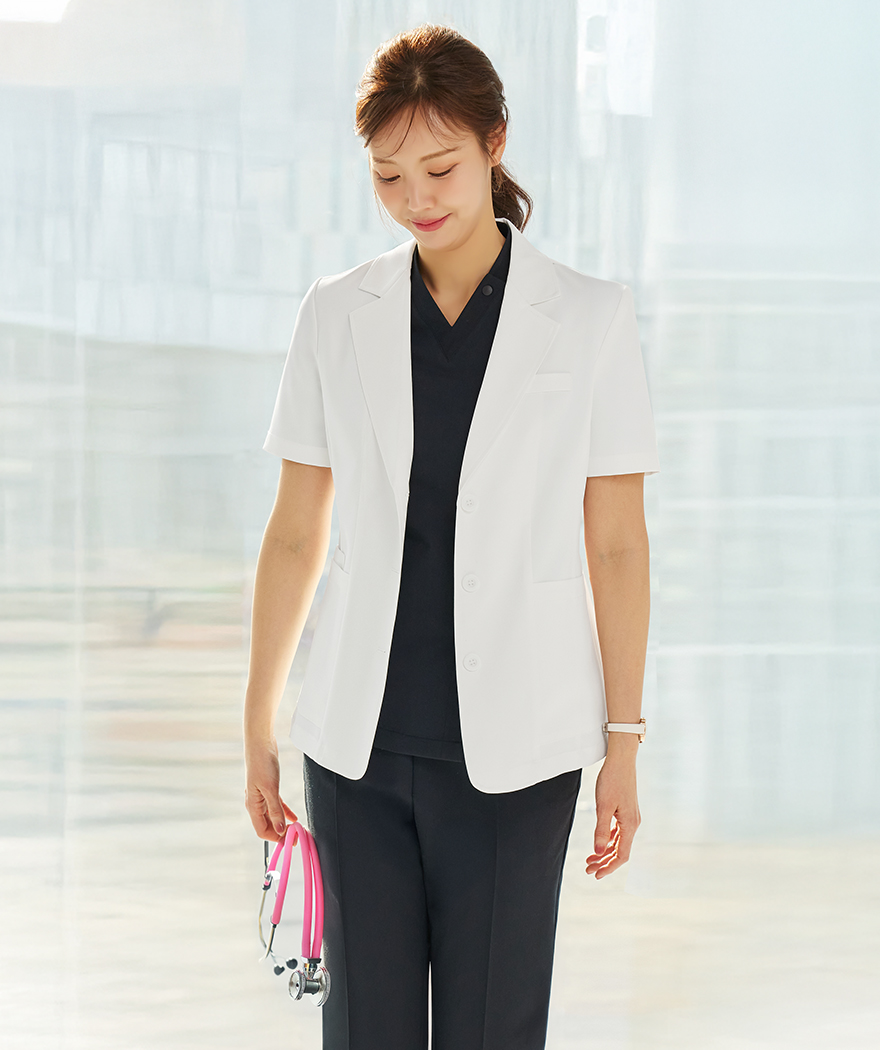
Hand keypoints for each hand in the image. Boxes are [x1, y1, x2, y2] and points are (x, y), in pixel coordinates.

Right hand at [244, 735, 297, 841]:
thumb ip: (275, 810)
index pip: (262, 830)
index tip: (290, 841)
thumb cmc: (262, 764)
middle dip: (280, 833)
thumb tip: (280, 830)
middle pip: (267, 825)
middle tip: (296, 837)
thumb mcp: (271, 789)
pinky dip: (284, 812)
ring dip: (283, 823)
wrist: (260, 744)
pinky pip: (276, 805)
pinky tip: (293, 817)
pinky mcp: (268, 788)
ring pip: (272, 816)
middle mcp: (255, 803)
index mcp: (252, 805)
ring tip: (296, 830)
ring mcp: (261, 796)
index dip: (275, 838)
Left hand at [585, 754, 639, 879]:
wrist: (621, 760)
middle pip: (620, 850)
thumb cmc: (612, 780)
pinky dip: (608, 840)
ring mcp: (630, 817)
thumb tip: (598, 851)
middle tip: (588, 869)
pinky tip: (600, 843)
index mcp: (630, 825)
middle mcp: (633, 823)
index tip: (596, 875)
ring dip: (605, 851)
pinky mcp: (626, 810)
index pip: (622, 855)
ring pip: (618, 841)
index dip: (609, 867)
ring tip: (590, 859)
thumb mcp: (603, 806)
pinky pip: (618, 831)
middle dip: (604, 862)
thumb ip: (601, 830)